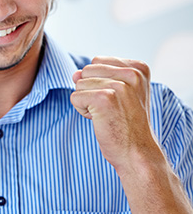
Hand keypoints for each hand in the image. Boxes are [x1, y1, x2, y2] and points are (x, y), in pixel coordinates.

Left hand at [70, 56, 159, 171]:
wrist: (137, 152)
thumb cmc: (127, 124)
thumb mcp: (119, 94)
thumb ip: (97, 77)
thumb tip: (74, 73)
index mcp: (138, 68)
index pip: (97, 61)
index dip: (98, 82)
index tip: (116, 100)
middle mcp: (132, 73)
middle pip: (86, 71)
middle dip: (90, 91)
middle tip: (110, 109)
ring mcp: (119, 85)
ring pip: (79, 84)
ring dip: (86, 102)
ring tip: (106, 115)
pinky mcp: (104, 98)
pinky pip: (75, 97)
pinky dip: (82, 111)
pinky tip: (100, 120)